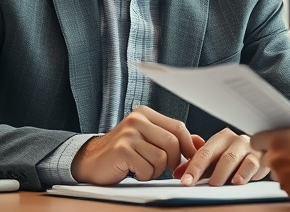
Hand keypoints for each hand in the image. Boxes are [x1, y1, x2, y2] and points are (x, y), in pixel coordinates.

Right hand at [71, 106, 196, 184]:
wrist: (90, 161)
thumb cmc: (123, 152)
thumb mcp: (148, 140)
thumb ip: (172, 139)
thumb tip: (199, 142)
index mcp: (145, 113)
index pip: (178, 127)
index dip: (187, 146)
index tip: (189, 159)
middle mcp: (137, 119)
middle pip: (173, 142)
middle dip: (173, 161)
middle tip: (165, 169)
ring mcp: (128, 133)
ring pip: (161, 157)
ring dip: (156, 170)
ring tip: (143, 168)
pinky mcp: (122, 149)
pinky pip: (147, 168)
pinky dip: (144, 175)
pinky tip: (133, 171)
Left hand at [173, 128, 268, 185]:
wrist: (259, 152)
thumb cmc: (233, 155)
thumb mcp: (213, 159)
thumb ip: (196, 164)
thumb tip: (178, 173)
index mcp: (221, 138)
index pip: (204, 152)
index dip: (194, 167)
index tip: (186, 181)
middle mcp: (235, 140)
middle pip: (221, 156)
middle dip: (210, 172)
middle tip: (200, 184)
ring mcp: (249, 149)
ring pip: (236, 160)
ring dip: (225, 173)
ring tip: (217, 184)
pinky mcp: (260, 158)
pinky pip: (252, 165)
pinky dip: (244, 174)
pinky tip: (237, 181)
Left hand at [251, 112, 289, 199]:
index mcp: (277, 140)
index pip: (256, 140)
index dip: (262, 141)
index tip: (269, 142)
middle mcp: (274, 159)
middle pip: (265, 158)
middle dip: (274, 155)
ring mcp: (281, 176)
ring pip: (276, 172)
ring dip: (283, 169)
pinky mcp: (289, 190)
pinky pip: (286, 184)